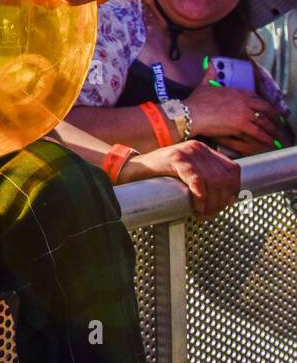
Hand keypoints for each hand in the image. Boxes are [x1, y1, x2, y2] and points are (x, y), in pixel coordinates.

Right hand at [121, 140, 240, 219]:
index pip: (233, 170)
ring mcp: (186, 151)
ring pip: (214, 181)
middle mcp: (198, 148)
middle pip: (224, 178)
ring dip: (211, 203)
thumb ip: (206, 181)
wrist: (130, 169)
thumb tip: (229, 199)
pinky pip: (197, 179)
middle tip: (209, 214)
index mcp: (203, 150)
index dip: (233, 191)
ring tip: (201, 213)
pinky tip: (196, 205)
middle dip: (221, 201)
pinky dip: (200, 196)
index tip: (223, 206)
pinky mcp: (175, 158)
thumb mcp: (186, 175)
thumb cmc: (158, 176)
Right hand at [185, 64, 283, 154]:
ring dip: (273, 128)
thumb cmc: (196, 101)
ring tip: (278, 134)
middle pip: (265, 108)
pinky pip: (259, 132)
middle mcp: (244, 101)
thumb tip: (211, 64)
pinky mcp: (242, 125)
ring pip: (264, 121)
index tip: (267, 109)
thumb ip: (210, 74)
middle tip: (279, 121)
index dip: (264, 104)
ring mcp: (244, 113)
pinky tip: (270, 141)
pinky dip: (266, 137)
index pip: (256, 97)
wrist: (191, 113)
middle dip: (274, 116)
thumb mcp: (204, 84)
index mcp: (237, 91)